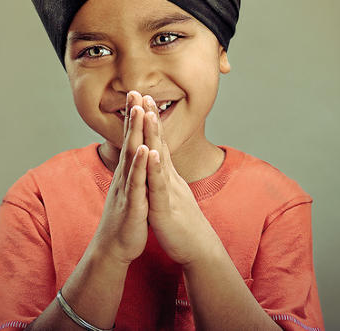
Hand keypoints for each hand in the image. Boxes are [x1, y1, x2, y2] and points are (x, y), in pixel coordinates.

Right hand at [90, 91, 149, 264]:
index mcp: (127, 172)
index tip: (137, 94)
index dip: (134, 117)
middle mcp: (124, 175)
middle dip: (132, 115)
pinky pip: (137, 182)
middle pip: (129, 140)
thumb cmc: (124, 219)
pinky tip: (145, 150)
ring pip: (131, 156)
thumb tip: (134, 155)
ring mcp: (127, 188)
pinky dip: (140, 166)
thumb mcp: (130, 190)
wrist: (114, 248)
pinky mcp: (132, 204)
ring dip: (135, 133)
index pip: (131, 139)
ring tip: (139, 111)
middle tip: (134, 90)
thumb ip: (131, 172)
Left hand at [141, 95, 220, 265]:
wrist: (197, 246)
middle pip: (158, 141)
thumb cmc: (181, 220)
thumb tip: (157, 160)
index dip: (149, 119)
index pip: (156, 140)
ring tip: (147, 112)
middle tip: (142, 92)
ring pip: (159, 157)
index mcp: (165, 173)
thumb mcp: (169, 192)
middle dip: (149, 117)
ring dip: (153, 134)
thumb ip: (163, 175)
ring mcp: (168, 189)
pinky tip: (153, 152)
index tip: (142, 97)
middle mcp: (168, 176)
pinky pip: (160, 185)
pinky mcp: (165, 206)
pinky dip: (156, 168)